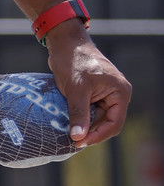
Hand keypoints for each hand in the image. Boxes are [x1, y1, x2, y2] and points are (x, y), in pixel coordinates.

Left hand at [44, 24, 131, 147]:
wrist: (65, 43)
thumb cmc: (74, 61)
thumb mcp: (76, 89)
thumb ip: (78, 114)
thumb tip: (78, 137)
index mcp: (120, 93)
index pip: (114, 123)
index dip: (98, 136)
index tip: (79, 143)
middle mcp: (116, 95)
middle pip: (106, 123)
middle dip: (90, 132)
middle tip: (72, 141)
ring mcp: (106, 94)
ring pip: (96, 118)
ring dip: (84, 125)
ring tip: (68, 134)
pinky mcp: (94, 93)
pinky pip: (89, 111)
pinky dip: (80, 117)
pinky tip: (68, 123)